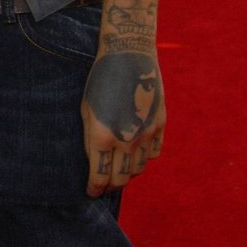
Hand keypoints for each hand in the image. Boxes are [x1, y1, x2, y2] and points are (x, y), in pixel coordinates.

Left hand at [81, 50, 164, 197]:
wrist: (129, 54)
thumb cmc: (100, 78)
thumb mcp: (86, 108)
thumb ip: (91, 138)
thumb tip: (94, 162)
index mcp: (102, 136)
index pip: (99, 177)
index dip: (95, 189)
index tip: (91, 192)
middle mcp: (126, 140)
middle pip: (121, 179)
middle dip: (111, 186)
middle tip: (105, 187)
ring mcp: (146, 134)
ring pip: (138, 169)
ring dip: (128, 174)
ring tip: (119, 172)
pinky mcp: (160, 125)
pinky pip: (153, 154)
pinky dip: (144, 159)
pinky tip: (136, 155)